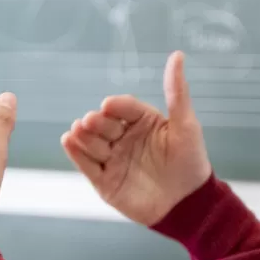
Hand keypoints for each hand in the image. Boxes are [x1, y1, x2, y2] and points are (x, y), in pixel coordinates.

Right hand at [61, 50, 211, 226]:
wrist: (188, 205)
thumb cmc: (191, 162)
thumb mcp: (186, 125)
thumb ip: (176, 92)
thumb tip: (177, 55)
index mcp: (142, 122)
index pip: (124, 107)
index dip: (115, 106)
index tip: (109, 105)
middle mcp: (125, 138)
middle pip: (104, 124)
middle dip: (96, 122)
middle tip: (91, 121)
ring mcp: (113, 159)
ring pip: (92, 143)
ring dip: (83, 135)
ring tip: (78, 130)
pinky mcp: (105, 180)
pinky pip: (86, 165)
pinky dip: (75, 153)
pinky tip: (68, 140)